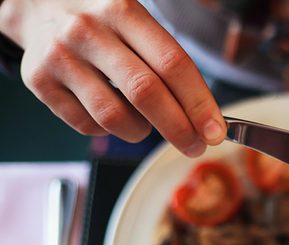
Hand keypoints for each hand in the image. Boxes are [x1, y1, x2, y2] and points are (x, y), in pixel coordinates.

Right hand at [0, 0, 225, 155]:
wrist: (34, 2)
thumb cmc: (102, 19)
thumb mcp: (135, 18)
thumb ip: (168, 60)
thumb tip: (206, 117)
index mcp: (123, 10)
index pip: (172, 64)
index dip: (199, 103)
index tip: (215, 131)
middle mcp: (89, 30)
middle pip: (146, 93)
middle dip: (179, 129)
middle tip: (195, 146)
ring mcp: (61, 56)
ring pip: (114, 117)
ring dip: (140, 132)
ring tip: (146, 125)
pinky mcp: (39, 80)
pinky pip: (86, 125)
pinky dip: (108, 130)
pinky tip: (113, 114)